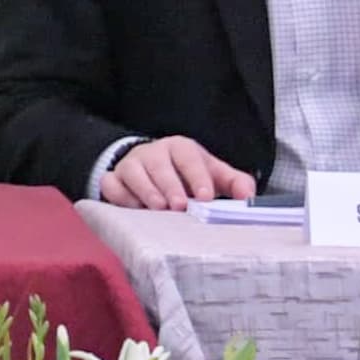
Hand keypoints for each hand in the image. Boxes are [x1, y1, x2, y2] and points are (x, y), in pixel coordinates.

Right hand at [104, 135, 254, 210]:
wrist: (154, 170)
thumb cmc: (188, 176)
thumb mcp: (213, 175)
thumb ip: (234, 183)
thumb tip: (248, 196)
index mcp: (179, 148)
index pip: (188, 156)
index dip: (197, 175)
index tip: (206, 196)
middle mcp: (152, 153)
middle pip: (158, 164)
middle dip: (169, 185)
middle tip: (180, 206)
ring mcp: (130, 165)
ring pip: (132, 172)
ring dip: (145, 191)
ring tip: (159, 208)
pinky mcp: (113, 178)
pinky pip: (111, 185)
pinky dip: (120, 197)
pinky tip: (134, 211)